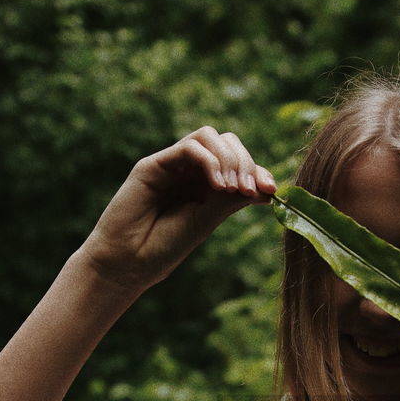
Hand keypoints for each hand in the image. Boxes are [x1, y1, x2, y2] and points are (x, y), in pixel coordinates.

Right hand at [79, 127, 276, 289]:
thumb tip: (269, 188)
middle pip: (227, 141)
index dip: (258, 170)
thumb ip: (233, 200)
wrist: (128, 264)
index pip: (238, 161)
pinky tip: (217, 186)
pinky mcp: (154, 164)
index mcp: (206, 185)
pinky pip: (189, 147)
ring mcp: (172, 165)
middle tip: (248, 191)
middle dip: (245, 162)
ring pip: (209, 136)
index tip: (271, 190)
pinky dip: (209, 161)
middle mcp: (190, 170)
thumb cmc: (164, 247)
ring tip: (232, 189)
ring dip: (229, 159)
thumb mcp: (207, 221)